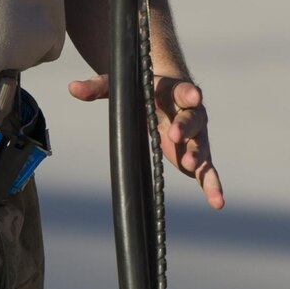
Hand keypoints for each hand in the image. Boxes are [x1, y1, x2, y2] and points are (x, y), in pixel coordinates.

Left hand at [67, 73, 224, 209]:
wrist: (171, 93)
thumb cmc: (145, 88)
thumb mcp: (122, 86)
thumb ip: (99, 87)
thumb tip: (72, 87)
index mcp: (175, 91)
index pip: (184, 91)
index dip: (188, 93)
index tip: (194, 94)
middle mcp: (191, 111)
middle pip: (193, 118)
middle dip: (186, 127)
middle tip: (176, 137)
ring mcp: (196, 135)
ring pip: (201, 145)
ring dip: (199, 156)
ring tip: (192, 167)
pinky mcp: (197, 154)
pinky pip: (208, 170)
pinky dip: (213, 185)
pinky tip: (217, 202)